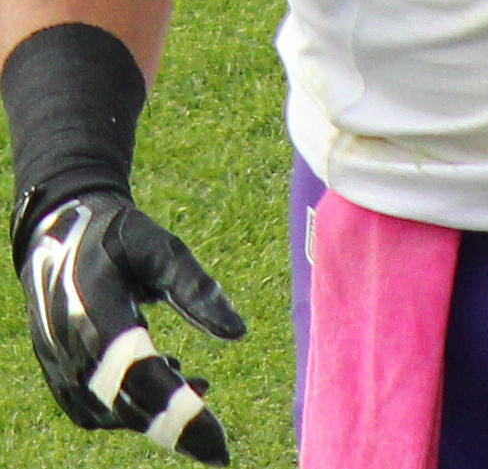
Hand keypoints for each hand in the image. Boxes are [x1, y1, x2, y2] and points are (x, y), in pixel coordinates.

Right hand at [19, 191, 244, 463]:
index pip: (140, 376)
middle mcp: (71, 346)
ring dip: (154, 415)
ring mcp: (58, 363)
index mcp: (95, 311)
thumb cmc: (120, 237)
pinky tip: (166, 379)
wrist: (58, 231)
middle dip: (174, 429)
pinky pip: (93, 409)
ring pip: (109, 413)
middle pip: (125, 407)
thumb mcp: (161, 248)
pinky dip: (130, 409)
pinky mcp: (57, 371)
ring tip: (200, 384)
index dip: (179, 412)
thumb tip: (238, 333)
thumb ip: (196, 288)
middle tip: (219, 446)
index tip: (218, 443)